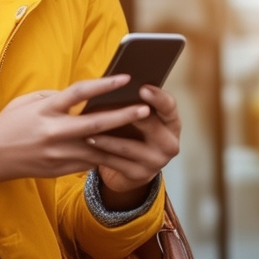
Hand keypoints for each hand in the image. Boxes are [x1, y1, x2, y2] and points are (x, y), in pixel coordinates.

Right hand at [0, 75, 153, 194]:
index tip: (125, 78)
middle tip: (146, 109)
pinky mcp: (61, 169)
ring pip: (98, 148)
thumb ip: (56, 97)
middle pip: (95, 125)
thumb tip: (84, 96)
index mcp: (46, 110)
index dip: (103, 85)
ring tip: (143, 133)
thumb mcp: (29, 101)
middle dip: (122, 117)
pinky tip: (124, 149)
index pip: (79, 93)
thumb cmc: (11, 123)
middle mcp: (54, 133)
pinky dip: (106, 154)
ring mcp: (59, 154)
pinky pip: (89, 161)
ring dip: (121, 141)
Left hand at [88, 85, 180, 208]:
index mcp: (172, 123)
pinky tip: (87, 143)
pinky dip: (100, 152)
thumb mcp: (141, 118)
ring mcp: (156, 162)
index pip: (170, 106)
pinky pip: (116, 162)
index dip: (157, 97)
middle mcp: (169, 143)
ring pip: (129, 146)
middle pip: (151, 126)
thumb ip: (135, 103)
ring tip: (88, 127)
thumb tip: (115, 83)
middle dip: (129, 115)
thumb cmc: (135, 132)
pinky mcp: (140, 175)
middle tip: (107, 106)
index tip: (142, 88)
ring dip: (107, 137)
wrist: (134, 167)